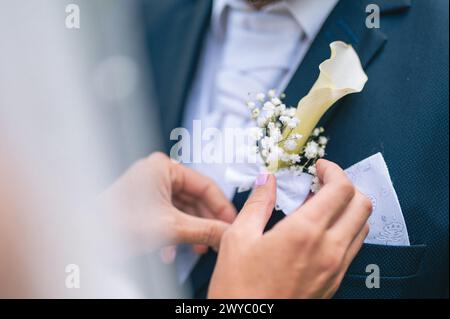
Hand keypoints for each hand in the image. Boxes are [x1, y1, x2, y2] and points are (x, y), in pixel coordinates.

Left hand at [99, 152, 236, 255]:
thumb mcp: (171, 228)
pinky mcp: (144, 201)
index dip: (221, 206)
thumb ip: (204, 230)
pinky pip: (169, 214)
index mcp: (164, 167)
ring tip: (197, 248)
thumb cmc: (116, 222)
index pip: (205, 185)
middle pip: (194, 198)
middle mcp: (157, 172)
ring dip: (190, 230)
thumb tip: (226, 232)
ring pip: (182, 208)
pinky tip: (171, 250)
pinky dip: (174, 231)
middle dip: (205, 222)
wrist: (86, 237)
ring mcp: (149, 186)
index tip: (231, 222)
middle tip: (217, 237)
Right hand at [208, 159, 371, 297]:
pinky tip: (319, 230)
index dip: (334, 170)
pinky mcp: (334, 282)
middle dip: (346, 185)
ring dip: (348, 208)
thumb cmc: (239, 288)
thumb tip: (267, 180)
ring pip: (362, 226)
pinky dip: (345, 229)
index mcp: (304, 232)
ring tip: (321, 204)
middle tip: (323, 182)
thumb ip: (258, 203)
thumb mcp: (238, 238)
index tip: (320, 167)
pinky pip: (353, 247)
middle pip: (361, 204)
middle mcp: (329, 250)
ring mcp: (335, 268)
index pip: (341, 189)